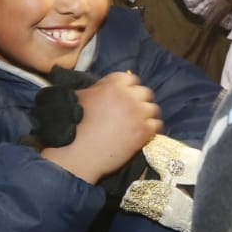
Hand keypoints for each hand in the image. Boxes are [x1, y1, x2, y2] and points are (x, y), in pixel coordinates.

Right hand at [43, 71, 160, 183]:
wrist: (79, 152)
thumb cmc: (74, 125)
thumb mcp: (82, 97)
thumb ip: (99, 88)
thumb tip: (106, 87)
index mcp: (113, 85)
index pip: (131, 79)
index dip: (128, 88)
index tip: (125, 97)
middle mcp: (129, 96)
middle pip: (145, 92)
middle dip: (140, 101)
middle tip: (132, 111)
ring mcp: (138, 113)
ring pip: (153, 109)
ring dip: (147, 115)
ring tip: (139, 123)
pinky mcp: (144, 131)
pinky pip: (157, 125)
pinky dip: (152, 129)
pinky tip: (144, 134)